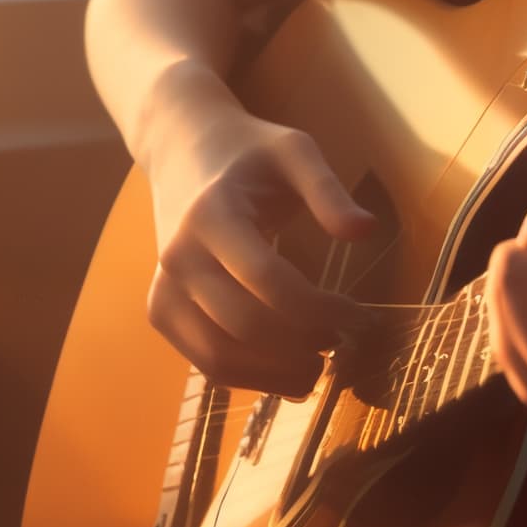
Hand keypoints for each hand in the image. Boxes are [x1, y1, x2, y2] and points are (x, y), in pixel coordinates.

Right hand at [146, 101, 377, 395]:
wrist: (185, 150)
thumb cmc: (249, 151)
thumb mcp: (295, 151)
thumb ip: (328, 190)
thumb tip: (366, 230)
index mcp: (212, 214)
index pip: (268, 280)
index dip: (319, 308)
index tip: (359, 315)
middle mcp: (179, 257)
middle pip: (244, 325)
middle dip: (300, 345)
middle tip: (342, 343)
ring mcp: (163, 288)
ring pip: (218, 357)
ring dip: (273, 375)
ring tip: (317, 369)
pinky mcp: (159, 310)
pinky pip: (203, 359)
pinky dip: (246, 376)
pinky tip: (284, 371)